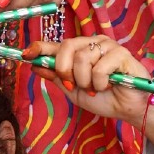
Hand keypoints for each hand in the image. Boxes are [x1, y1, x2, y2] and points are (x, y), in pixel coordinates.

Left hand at [27, 34, 152, 123]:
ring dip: (85, 81)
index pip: (57, 44)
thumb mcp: (73, 90)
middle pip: (66, 47)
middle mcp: (92, 44)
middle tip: (73, 85)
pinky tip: (109, 85)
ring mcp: (107, 46)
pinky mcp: (121, 53)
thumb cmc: (104, 98)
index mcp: (80, 51)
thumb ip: (57, 77)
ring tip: (96, 88)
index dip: (40, 47)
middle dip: (65, 70)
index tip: (26, 54)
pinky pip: (99, 68)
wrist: (128, 109)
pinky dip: (100, 83)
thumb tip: (35, 65)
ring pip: (82, 59)